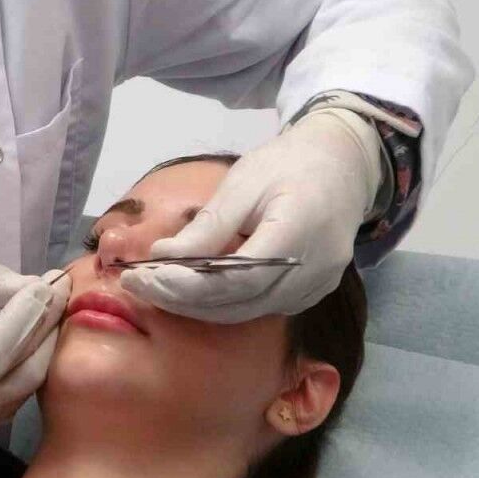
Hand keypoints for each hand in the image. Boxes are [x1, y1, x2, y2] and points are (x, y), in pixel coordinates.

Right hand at [0, 263, 70, 443]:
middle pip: (34, 359)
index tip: (56, 277)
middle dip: (51, 321)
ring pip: (35, 378)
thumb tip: (36, 285)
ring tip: (49, 311)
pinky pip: (24, 392)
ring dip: (47, 343)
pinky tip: (31, 340)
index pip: (14, 334)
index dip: (39, 304)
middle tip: (60, 291)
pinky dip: (33, 364)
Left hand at [120, 109, 381, 322]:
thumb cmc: (287, 165)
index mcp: (298, 231)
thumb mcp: (243, 183)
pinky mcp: (313, 293)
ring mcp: (317, 286)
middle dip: (181, 300)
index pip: (234, 278)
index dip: (184, 285)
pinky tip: (191, 291)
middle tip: (137, 285)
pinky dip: (223, 304)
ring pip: (247, 312)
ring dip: (197, 307)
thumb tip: (162, 257)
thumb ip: (207, 226)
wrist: (342, 166)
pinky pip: (262, 308)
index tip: (141, 276)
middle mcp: (313, 270)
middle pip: (238, 303)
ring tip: (155, 288)